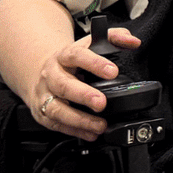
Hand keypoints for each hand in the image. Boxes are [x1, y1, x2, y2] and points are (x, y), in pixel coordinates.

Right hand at [31, 26, 140, 140]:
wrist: (39, 71)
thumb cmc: (72, 60)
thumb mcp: (90, 43)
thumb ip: (114, 38)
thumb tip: (133, 42)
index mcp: (64, 56)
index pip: (77, 56)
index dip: (94, 63)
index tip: (113, 72)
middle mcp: (51, 75)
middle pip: (63, 85)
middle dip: (83, 95)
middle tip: (101, 103)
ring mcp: (44, 95)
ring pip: (56, 109)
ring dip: (79, 120)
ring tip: (100, 125)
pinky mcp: (42, 112)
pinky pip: (56, 124)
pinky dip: (74, 131)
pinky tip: (90, 133)